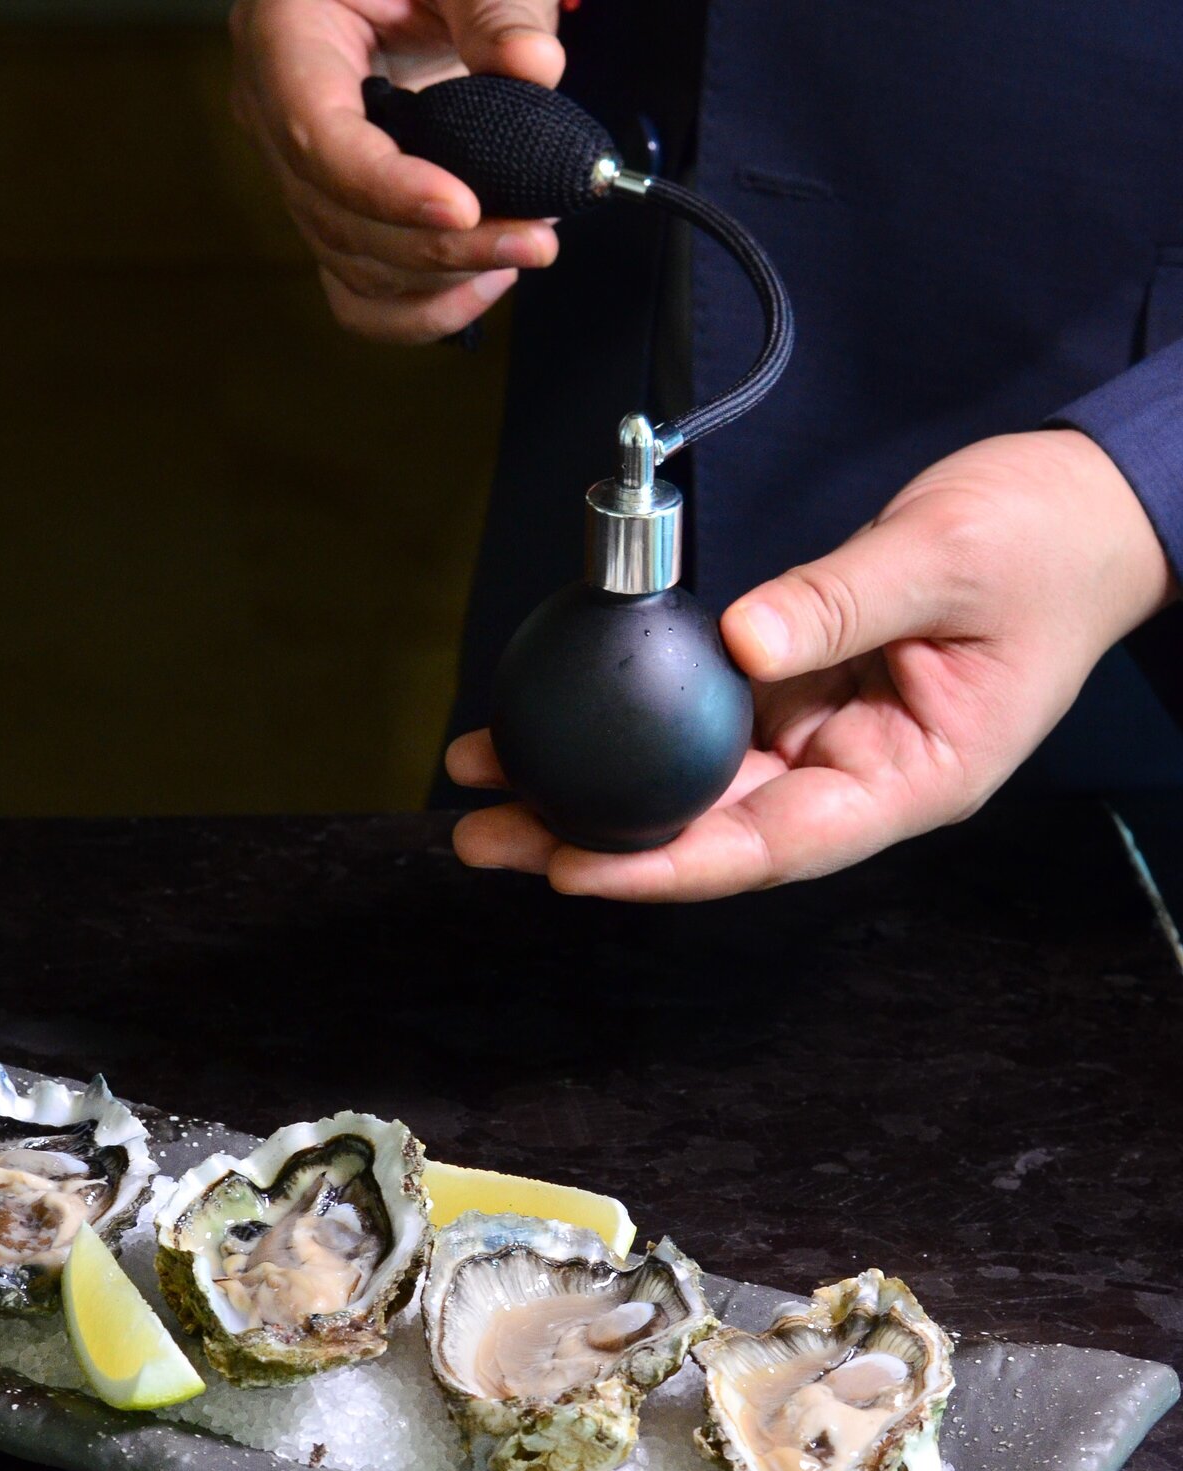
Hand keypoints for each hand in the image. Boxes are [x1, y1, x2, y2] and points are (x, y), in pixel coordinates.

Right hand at [229, 0, 563, 341]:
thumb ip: (495, 6)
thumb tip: (535, 70)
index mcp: (282, 36)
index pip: (317, 139)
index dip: (388, 189)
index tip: (465, 209)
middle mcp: (274, 113)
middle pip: (339, 220)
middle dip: (441, 249)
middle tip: (537, 237)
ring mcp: (299, 173)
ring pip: (352, 267)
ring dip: (443, 280)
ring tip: (524, 247)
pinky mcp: (333, 212)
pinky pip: (358, 290)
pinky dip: (420, 307)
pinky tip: (482, 284)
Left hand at [448, 429, 1177, 899]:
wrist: (1080, 508)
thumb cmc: (1046, 544)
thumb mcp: (947, 560)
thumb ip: (840, 603)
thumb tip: (734, 641)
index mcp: (909, 780)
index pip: (772, 847)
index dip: (669, 867)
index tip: (574, 869)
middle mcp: (852, 774)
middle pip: (708, 828)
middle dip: (593, 837)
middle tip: (483, 836)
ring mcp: (817, 734)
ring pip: (688, 777)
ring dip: (588, 781)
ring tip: (484, 776)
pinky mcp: (790, 687)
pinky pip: (697, 713)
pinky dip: (624, 716)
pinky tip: (550, 712)